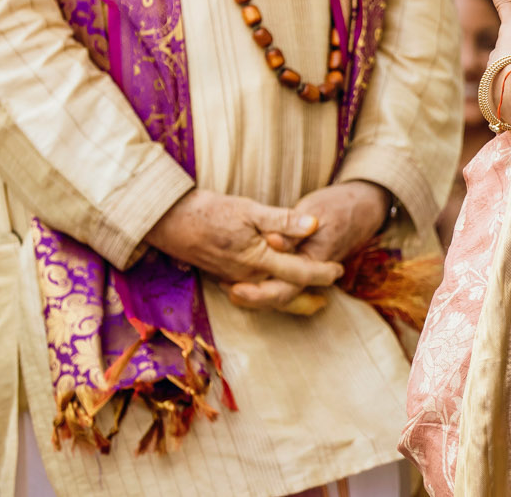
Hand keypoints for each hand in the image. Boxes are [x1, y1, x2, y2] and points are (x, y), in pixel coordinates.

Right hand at [145, 189, 343, 288]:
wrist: (171, 221)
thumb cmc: (212, 212)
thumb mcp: (251, 210)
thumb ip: (284, 220)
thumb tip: (315, 224)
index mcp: (259, 260)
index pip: (299, 273)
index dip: (322, 273)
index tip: (339, 271)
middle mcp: (248, 277)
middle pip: (285, 294)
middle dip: (308, 298)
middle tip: (328, 297)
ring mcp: (234, 279)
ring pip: (269, 295)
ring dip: (290, 298)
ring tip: (310, 299)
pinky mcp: (224, 276)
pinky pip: (253, 292)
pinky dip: (269, 292)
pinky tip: (274, 286)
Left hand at [232, 180, 392, 313]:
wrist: (364, 205)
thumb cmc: (339, 205)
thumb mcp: (314, 211)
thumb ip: (291, 228)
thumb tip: (271, 241)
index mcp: (314, 261)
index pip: (285, 288)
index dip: (258, 292)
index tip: (234, 287)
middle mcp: (312, 271)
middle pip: (280, 295)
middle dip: (252, 297)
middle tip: (226, 289)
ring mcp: (309, 269)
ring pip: (281, 290)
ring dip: (256, 291)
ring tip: (227, 286)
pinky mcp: (305, 263)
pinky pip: (284, 279)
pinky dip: (265, 280)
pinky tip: (243, 275)